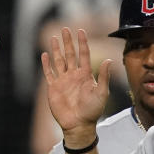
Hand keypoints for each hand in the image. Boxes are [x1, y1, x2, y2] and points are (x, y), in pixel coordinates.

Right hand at [40, 27, 110, 144]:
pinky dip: (46, 64)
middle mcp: (74, 75)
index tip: (80, 30)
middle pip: (70, 54)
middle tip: (65, 28)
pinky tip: (44, 54)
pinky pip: (49, 73)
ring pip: (59, 61)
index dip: (82, 42)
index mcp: (85, 75)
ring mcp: (63, 81)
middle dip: (68, 41)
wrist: (79, 125)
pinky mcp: (53, 88)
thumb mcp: (101, 92)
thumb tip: (109, 59)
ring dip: (56, 49)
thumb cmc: (92, 111)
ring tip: (54, 37)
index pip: (83, 54)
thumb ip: (103, 76)